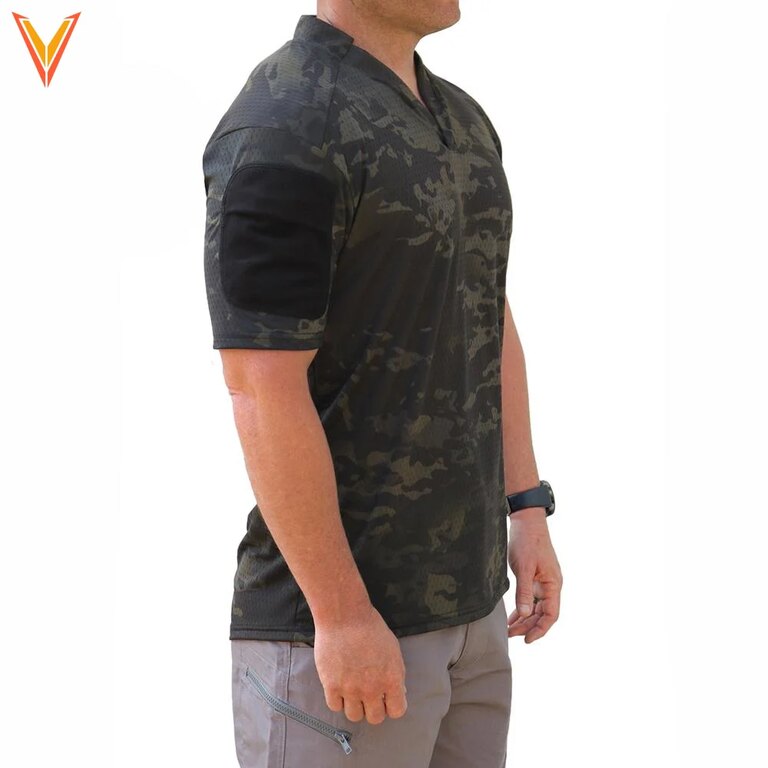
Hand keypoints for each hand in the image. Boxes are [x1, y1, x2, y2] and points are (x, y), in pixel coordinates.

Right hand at [313, 602, 407, 724]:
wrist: (345, 616)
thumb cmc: (370, 628)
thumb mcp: (393, 649)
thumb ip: (395, 673)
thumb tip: (397, 690)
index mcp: (392, 679)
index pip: (397, 711)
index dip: (392, 706)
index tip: (386, 699)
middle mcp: (372, 689)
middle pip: (375, 718)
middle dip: (374, 708)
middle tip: (369, 695)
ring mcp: (351, 689)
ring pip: (354, 716)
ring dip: (355, 706)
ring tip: (353, 692)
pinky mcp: (331, 686)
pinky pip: (335, 707)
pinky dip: (338, 700)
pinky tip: (339, 687)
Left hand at [506, 508, 562, 642]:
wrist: (527, 521)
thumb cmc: (527, 541)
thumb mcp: (524, 567)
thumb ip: (525, 591)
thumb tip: (526, 614)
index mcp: (553, 584)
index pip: (551, 614)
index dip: (540, 629)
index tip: (527, 640)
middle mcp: (551, 585)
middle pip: (543, 614)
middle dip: (528, 626)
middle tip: (511, 635)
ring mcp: (543, 581)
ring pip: (536, 607)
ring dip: (525, 619)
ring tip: (510, 630)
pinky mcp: (534, 577)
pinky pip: (531, 598)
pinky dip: (523, 608)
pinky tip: (513, 616)